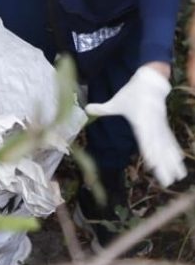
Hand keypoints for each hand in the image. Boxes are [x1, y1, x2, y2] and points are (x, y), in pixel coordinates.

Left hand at [85, 65, 186, 187]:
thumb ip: (103, 108)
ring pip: (168, 148)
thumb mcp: (117, 101)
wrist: (150, 83)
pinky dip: (176, 152)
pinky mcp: (165, 127)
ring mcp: (161, 128)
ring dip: (173, 163)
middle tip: (167, 182)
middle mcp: (154, 127)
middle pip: (159, 149)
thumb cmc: (132, 93)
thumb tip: (86, 109)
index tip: (152, 164)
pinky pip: (171, 142)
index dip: (149, 152)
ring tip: (178, 177)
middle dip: (164, 166)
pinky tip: (180, 163)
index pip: (145, 139)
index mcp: (142, 121)